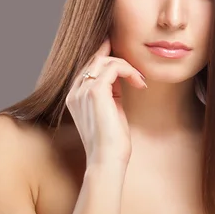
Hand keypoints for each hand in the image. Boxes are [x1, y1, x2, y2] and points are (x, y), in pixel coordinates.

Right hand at [65, 37, 146, 167]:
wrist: (106, 160)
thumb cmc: (111, 142)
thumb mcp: (110, 111)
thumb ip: (110, 93)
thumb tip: (121, 76)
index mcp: (75, 97)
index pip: (88, 67)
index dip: (104, 56)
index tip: (120, 53)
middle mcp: (75, 92)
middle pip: (95, 60)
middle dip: (116, 58)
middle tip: (136, 69)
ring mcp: (83, 91)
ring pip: (104, 61)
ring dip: (126, 66)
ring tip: (139, 80)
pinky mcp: (95, 92)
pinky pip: (113, 67)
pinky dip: (129, 71)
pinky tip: (139, 82)